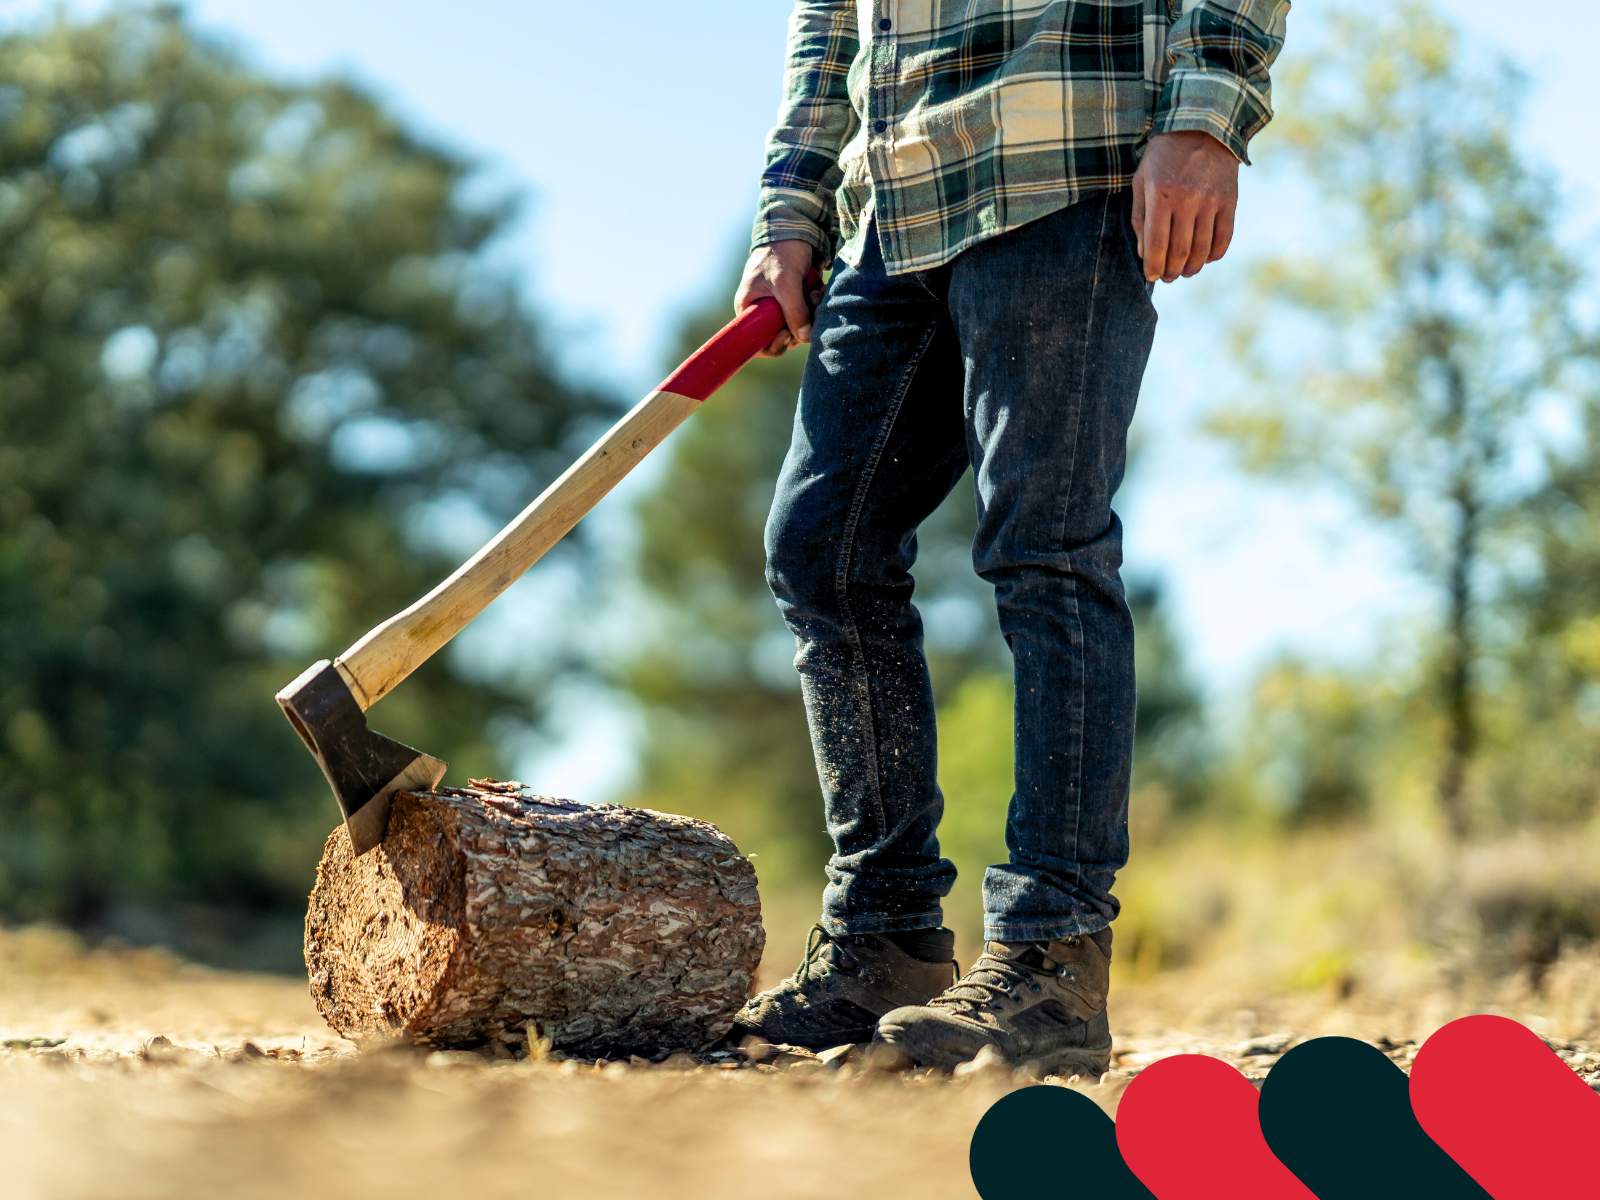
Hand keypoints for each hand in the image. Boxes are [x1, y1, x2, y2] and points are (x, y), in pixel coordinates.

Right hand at [735, 240, 822, 357]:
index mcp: (749, 309)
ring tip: (816, 293)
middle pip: (783, 337)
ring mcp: (781, 307)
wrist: (794, 230)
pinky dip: (815, 306)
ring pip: (799, 326)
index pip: (757, 343)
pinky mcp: (796, 300)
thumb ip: (794, 311)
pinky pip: (808, 314)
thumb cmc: (780, 253)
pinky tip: (819, 291)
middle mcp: (763, 312)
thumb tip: (804, 338)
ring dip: (812, 314)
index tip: (787, 335)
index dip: (773, 346)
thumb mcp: (786, 283)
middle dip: (800, 325)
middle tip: (809, 305)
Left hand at [1130, 130, 1239, 283]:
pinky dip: (1215, 254)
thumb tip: (1145, 254)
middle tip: (1168, 278)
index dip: (1153, 267)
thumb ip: (1140, 218)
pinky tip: (1206, 258)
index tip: (1151, 277)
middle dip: (1172, 271)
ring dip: (1193, 267)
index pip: (1156, 244)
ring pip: (1202, 248)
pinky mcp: (1229, 200)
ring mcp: (1211, 200)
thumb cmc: (1163, 157)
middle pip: (1179, 251)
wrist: (1202, 126)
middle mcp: (1187, 199)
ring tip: (1185, 272)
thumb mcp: (1142, 181)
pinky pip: (1224, 237)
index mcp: (1160, 195)